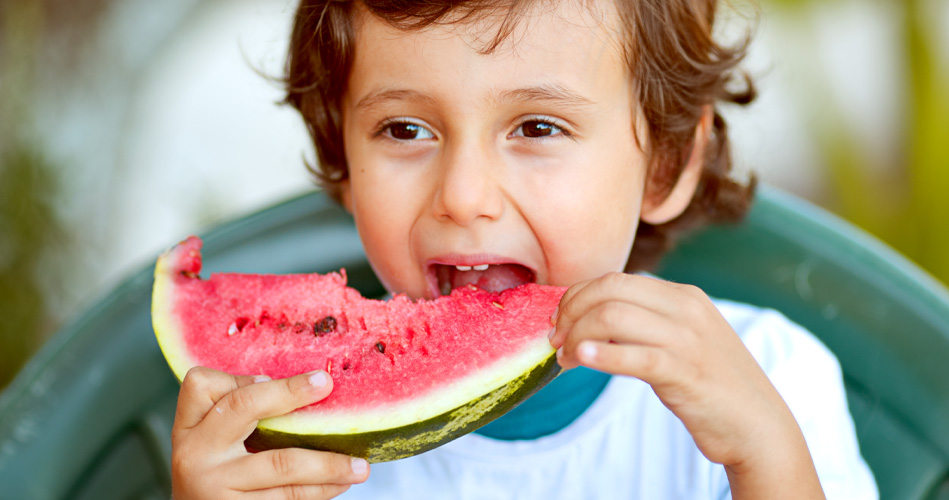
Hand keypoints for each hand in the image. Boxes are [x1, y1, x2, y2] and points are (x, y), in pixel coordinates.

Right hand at [171, 367, 369, 499]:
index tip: (279, 374)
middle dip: (290, 392)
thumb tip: (306, 386)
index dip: (243, 375)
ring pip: (281, 463)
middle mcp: (195, 455)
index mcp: (189, 429)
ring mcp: (213, 488)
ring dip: (328, 463)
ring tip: (359, 464)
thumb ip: (237, 411)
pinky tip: (339, 484)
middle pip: (245, 408)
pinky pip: (286, 498)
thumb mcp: (209, 440)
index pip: (205, 385)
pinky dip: (319, 490)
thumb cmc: (214, 471)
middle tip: (326, 383)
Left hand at [549, 273, 823, 498]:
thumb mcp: (681, 338)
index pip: (614, 279)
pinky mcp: (686, 373)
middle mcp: (686, 309)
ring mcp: (687, 340)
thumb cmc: (709, 384)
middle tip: (556, 339)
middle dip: (571, 312)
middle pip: (609, 291)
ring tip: (566, 358)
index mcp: (683, 295)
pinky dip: (601, 355)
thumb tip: (590, 318)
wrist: (758, 425)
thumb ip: (645, 322)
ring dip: (577, 336)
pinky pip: (633, 356)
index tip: (559, 321)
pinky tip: (581, 360)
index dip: (577, 297)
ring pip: (613, 317)